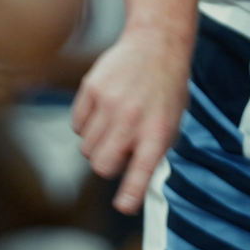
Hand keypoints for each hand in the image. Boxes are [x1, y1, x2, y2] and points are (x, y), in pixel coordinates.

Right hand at [72, 26, 192, 213]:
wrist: (157, 43)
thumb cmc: (166, 89)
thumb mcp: (173, 123)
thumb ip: (154, 152)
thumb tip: (133, 183)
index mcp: (158, 131)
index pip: (141, 171)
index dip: (130, 193)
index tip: (123, 206)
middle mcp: (133, 119)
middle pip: (101, 165)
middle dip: (106, 166)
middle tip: (117, 153)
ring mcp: (109, 103)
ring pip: (86, 148)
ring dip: (96, 145)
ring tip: (114, 125)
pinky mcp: (91, 89)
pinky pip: (76, 125)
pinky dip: (86, 126)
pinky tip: (102, 111)